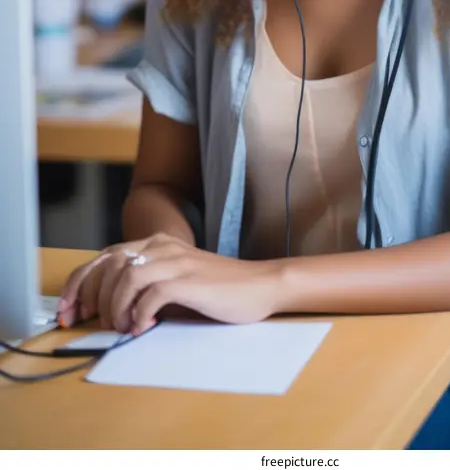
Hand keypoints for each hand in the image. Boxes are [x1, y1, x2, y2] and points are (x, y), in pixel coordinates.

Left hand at [57, 233, 282, 333]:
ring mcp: (177, 261)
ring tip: (121, 328)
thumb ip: (145, 285)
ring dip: (115, 307)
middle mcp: (162, 247)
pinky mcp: (190, 280)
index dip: (78, 284)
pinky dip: (139, 314)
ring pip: (126, 277)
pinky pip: (151, 294)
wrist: (260, 285)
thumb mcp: (174, 280)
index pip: (103, 257)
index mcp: (156, 243)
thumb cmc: (217, 288)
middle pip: (109, 264)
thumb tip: (104, 310)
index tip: (68, 311)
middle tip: (90, 324)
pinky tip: (143, 327)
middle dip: (91, 298)